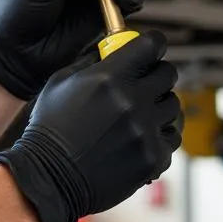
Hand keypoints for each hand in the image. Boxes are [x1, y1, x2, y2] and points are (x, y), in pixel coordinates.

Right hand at [0, 31, 181, 221]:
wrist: (49, 177)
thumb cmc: (50, 129)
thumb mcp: (61, 82)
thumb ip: (91, 61)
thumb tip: (112, 48)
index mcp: (109, 78)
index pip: (152, 45)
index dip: (153, 44)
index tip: (152, 49)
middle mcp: (132, 102)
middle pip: (168, 74)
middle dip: (156, 74)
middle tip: (144, 82)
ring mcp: (145, 131)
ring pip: (173, 107)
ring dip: (158, 107)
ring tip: (139, 115)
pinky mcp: (153, 158)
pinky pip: (171, 138)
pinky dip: (158, 137)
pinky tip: (138, 138)